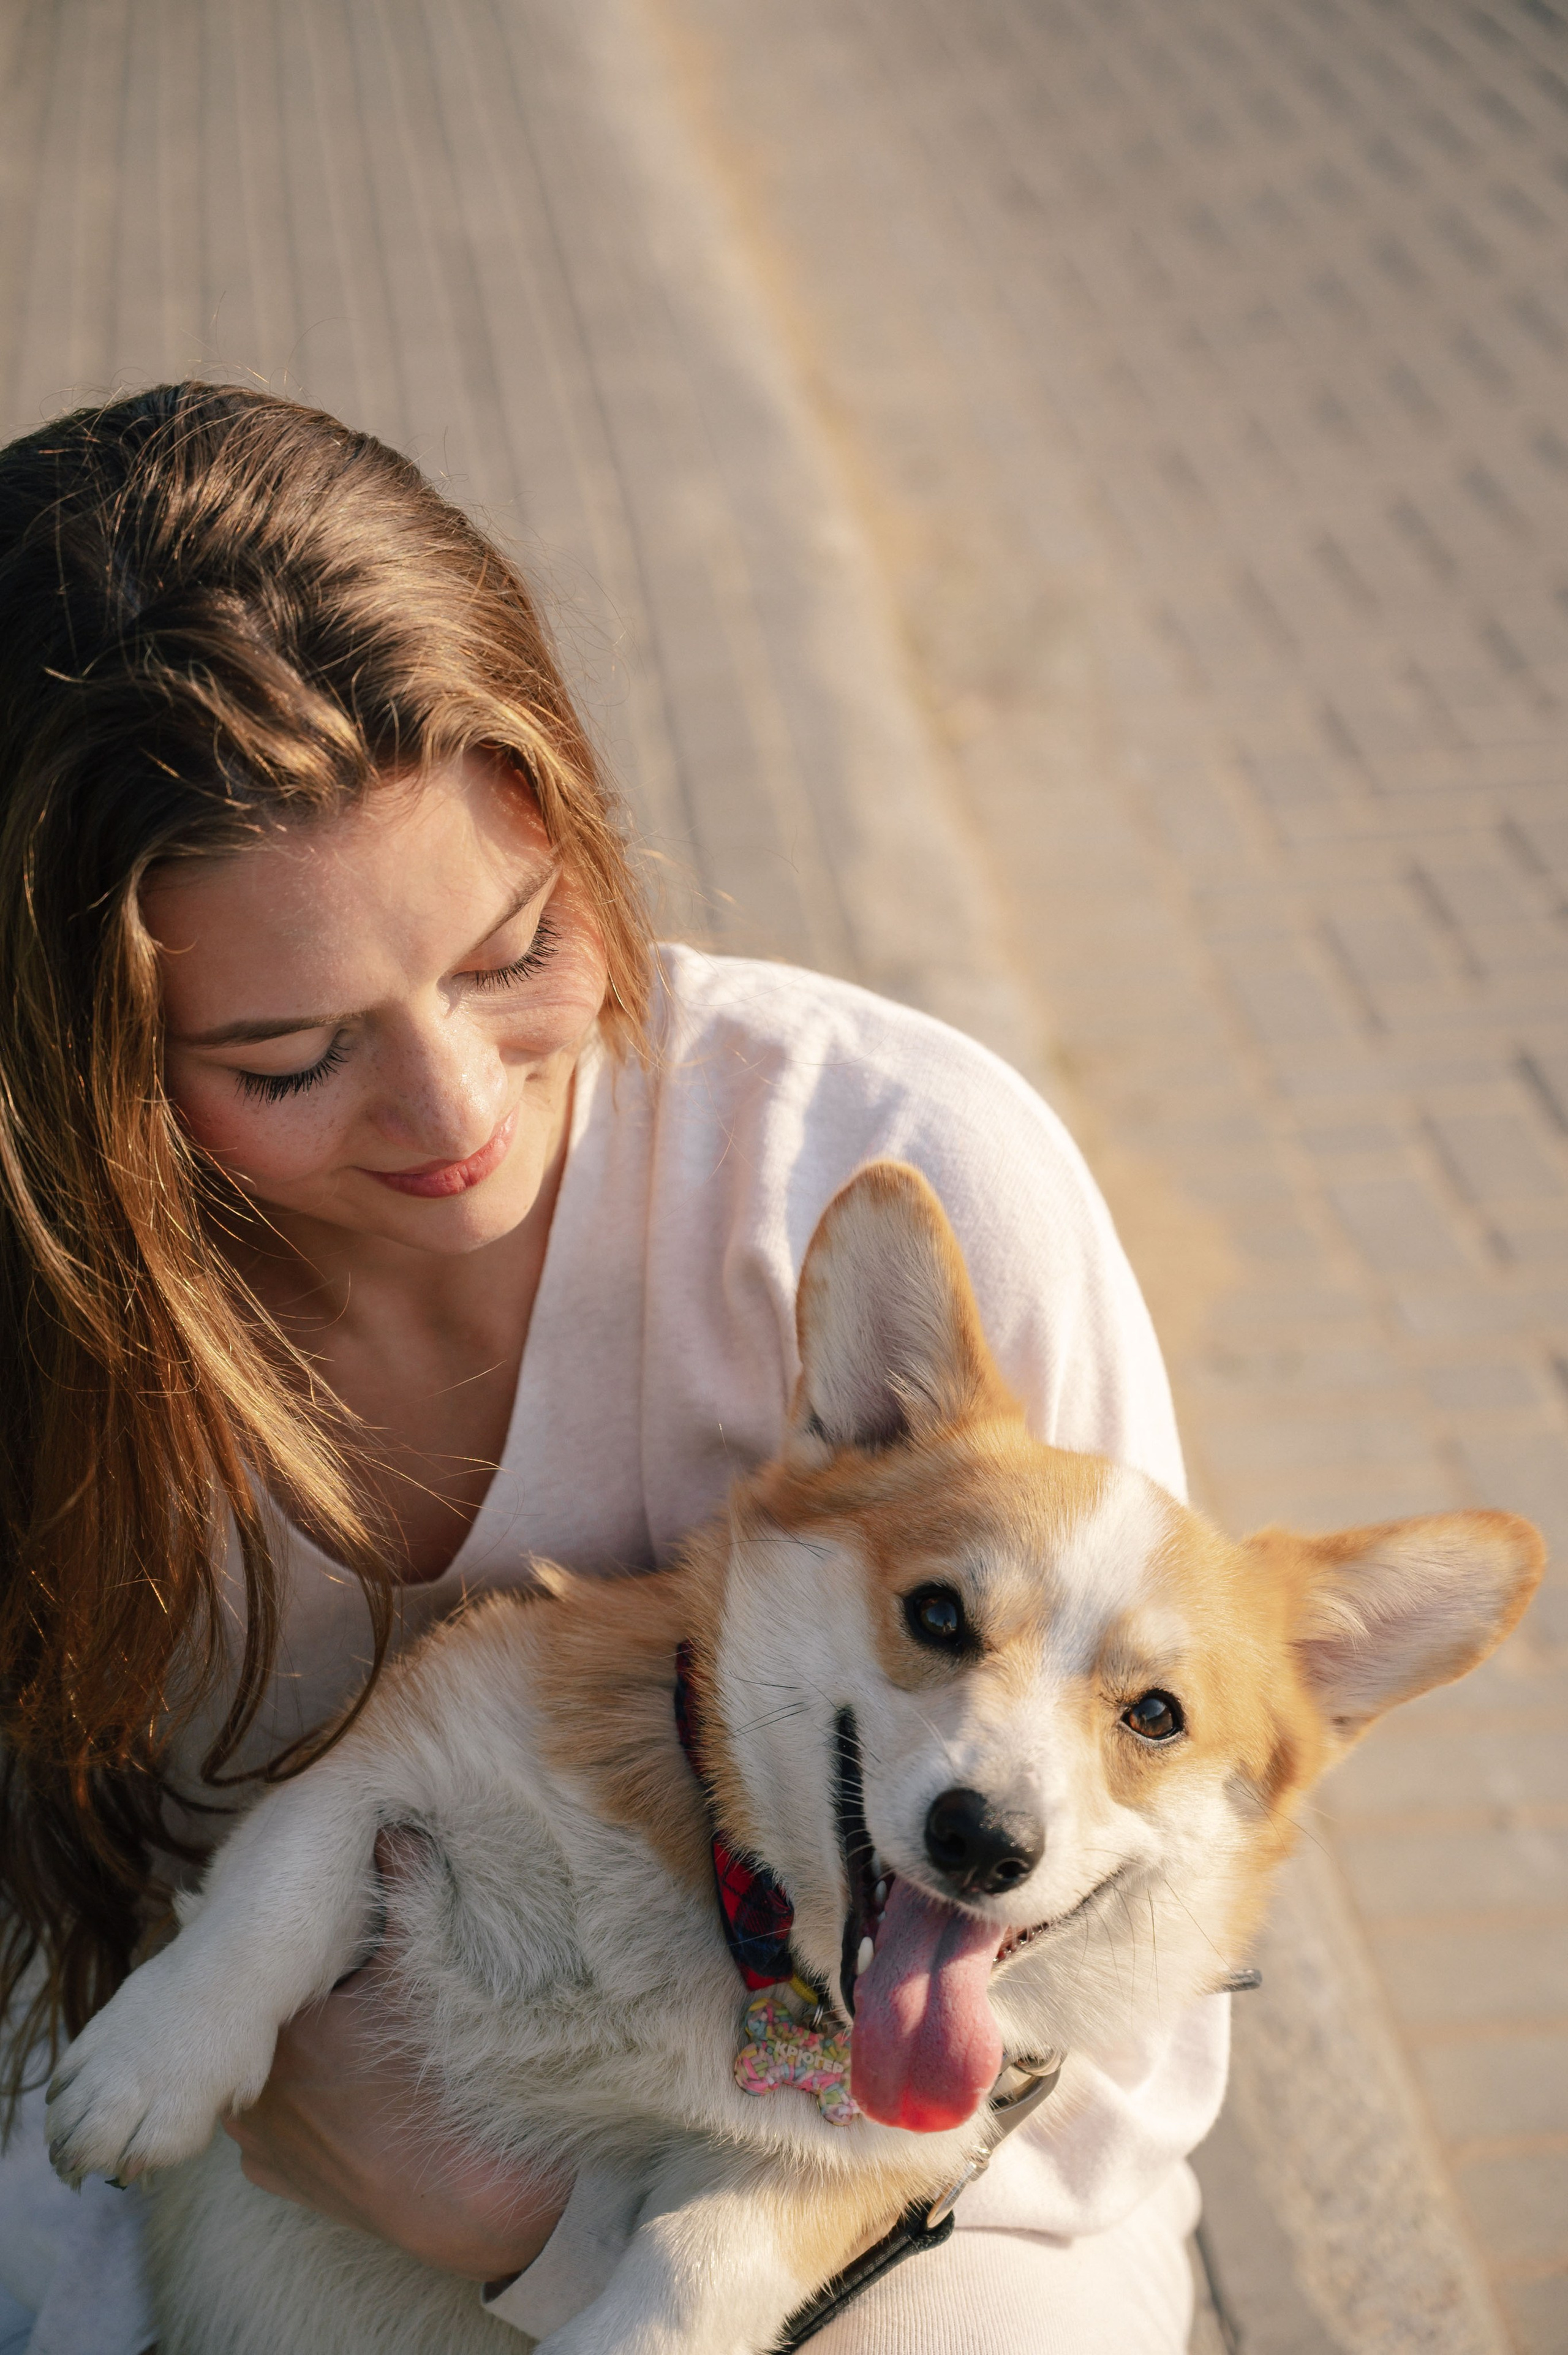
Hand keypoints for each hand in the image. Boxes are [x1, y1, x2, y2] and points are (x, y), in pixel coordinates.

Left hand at [222, 1832, 567, 2280]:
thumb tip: (394, 1827)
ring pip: (253, 2071)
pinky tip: (325, 2090)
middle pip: (251, 2022)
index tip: (298, 1932)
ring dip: (279, 2051)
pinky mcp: (274, 2177)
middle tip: (321, 1978)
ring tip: (323, 2031)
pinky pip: (267, 2125)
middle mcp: (248, 2084)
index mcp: (275, 2026)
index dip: (281, 1950)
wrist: (462, 2192)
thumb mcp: (425, 1970)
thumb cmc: (438, 2077)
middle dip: (279, 1999)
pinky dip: (290, 2104)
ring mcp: (256, 2138)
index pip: (258, 1971)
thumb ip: (405, 1889)